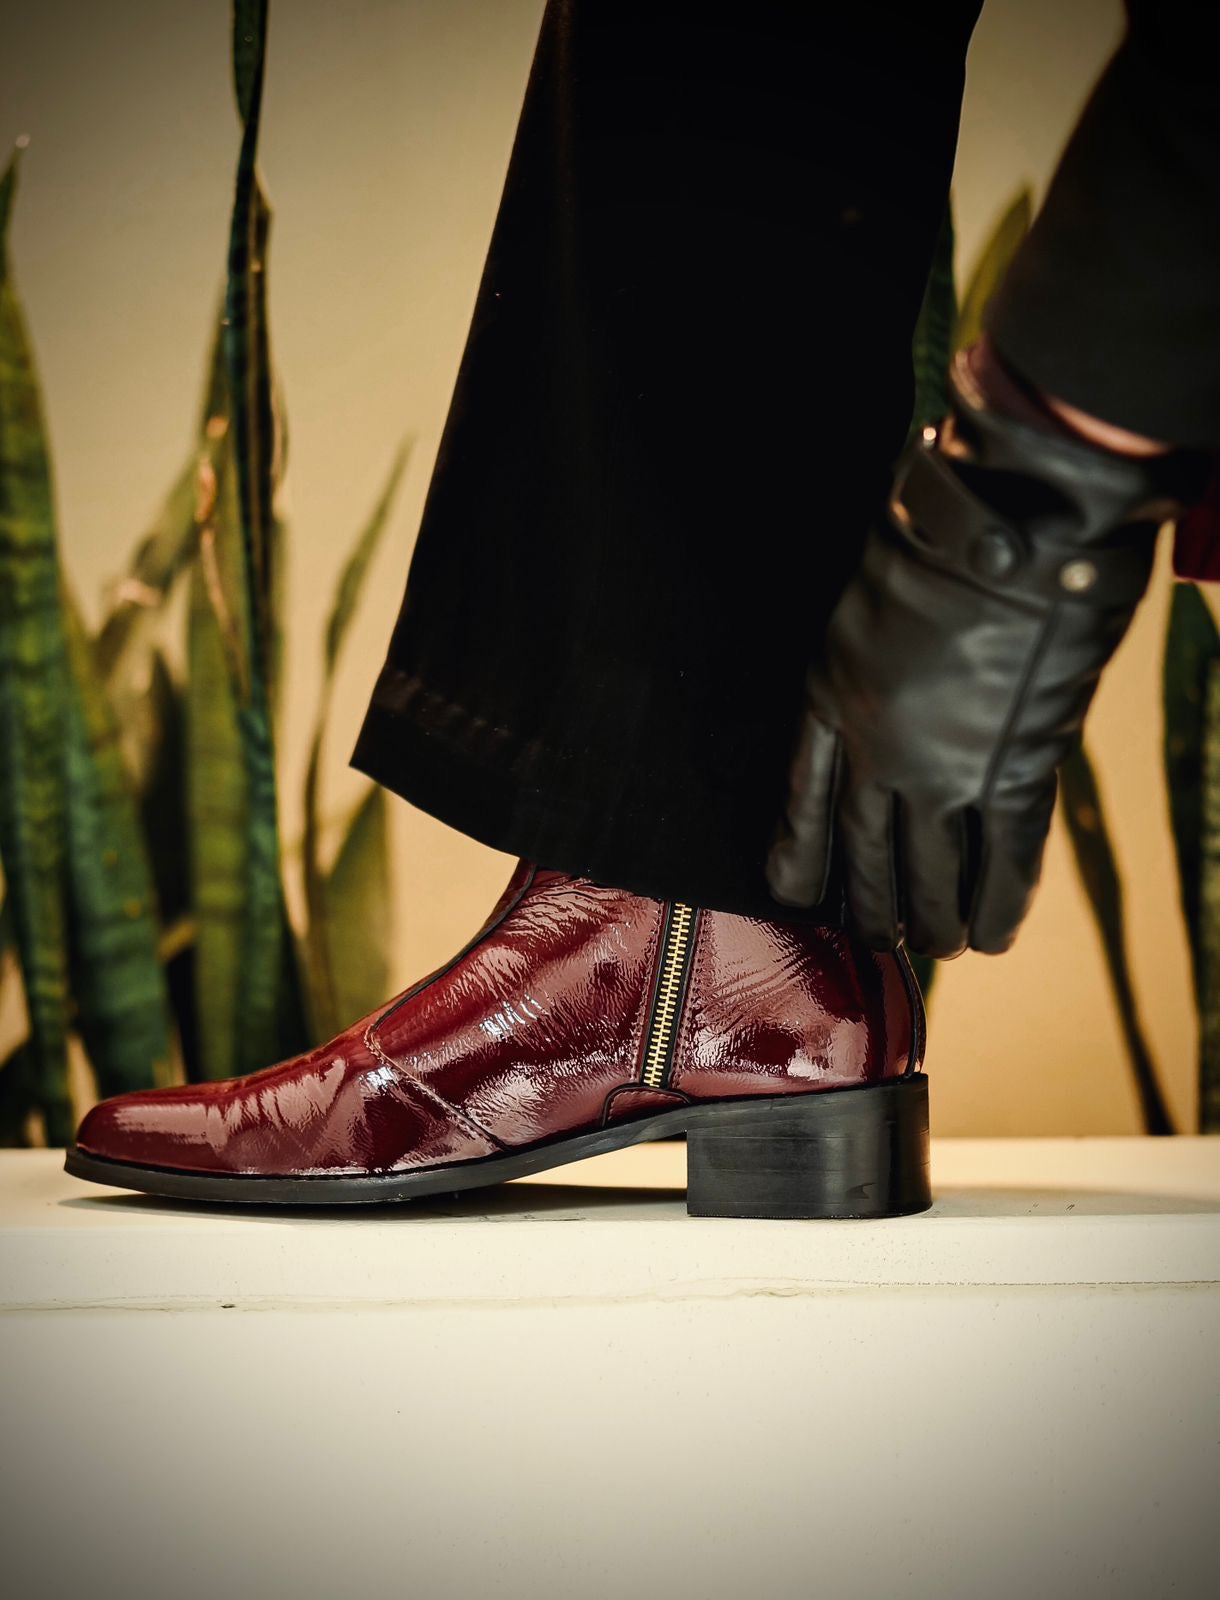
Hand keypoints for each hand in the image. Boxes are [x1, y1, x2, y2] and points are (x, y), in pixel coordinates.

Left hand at [766, 348, 1203, 957]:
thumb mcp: (862, 601)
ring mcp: (947, 767)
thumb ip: (861, 662)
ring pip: (932, 871)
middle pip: (866, 854)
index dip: (799, 859)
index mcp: (829, 699)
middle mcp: (878, 749)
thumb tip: (877, 699)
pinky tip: (996, 931)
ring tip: (940, 945)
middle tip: (880, 939)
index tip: (794, 896)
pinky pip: (1005, 857)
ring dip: (935, 918)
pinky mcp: (1015, 769)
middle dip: (872, 906)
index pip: (800, 807)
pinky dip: (1001, 900)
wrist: (1011, 518)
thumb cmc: (935, 533)